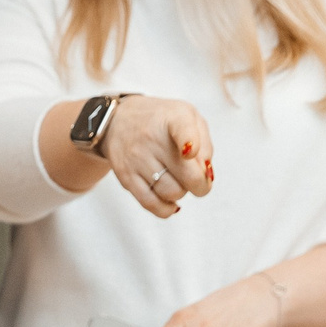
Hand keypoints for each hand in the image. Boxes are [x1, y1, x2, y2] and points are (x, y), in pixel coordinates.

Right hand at [98, 95, 212, 218]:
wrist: (119, 121)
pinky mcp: (126, 178)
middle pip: (187, 175)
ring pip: (171, 192)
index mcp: (174, 118)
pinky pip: (150, 203)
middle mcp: (153, 138)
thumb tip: (206, 175)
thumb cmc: (162, 122)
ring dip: (181, 193)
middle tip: (200, 183)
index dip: (190, 143)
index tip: (190, 152)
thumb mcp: (188, 117)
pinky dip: (166, 208)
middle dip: (201, 185)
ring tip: (178, 182)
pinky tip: (171, 203)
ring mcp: (137, 159)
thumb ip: (204, 143)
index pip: (183, 130)